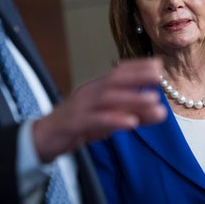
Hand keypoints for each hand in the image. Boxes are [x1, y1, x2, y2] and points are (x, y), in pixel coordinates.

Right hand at [31, 57, 166, 160]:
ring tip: (153, 100)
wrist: (43, 139)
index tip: (158, 64)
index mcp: (97, 88)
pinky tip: (131, 122)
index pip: (118, 72)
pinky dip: (115, 120)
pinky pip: (96, 120)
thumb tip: (161, 110)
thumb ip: (134, 114)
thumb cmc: (78, 125)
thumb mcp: (109, 119)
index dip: (138, 67)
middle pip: (114, 80)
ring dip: (132, 98)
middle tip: (159, 75)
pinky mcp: (75, 124)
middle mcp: (89, 93)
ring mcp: (81, 107)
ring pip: (108, 99)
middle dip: (137, 75)